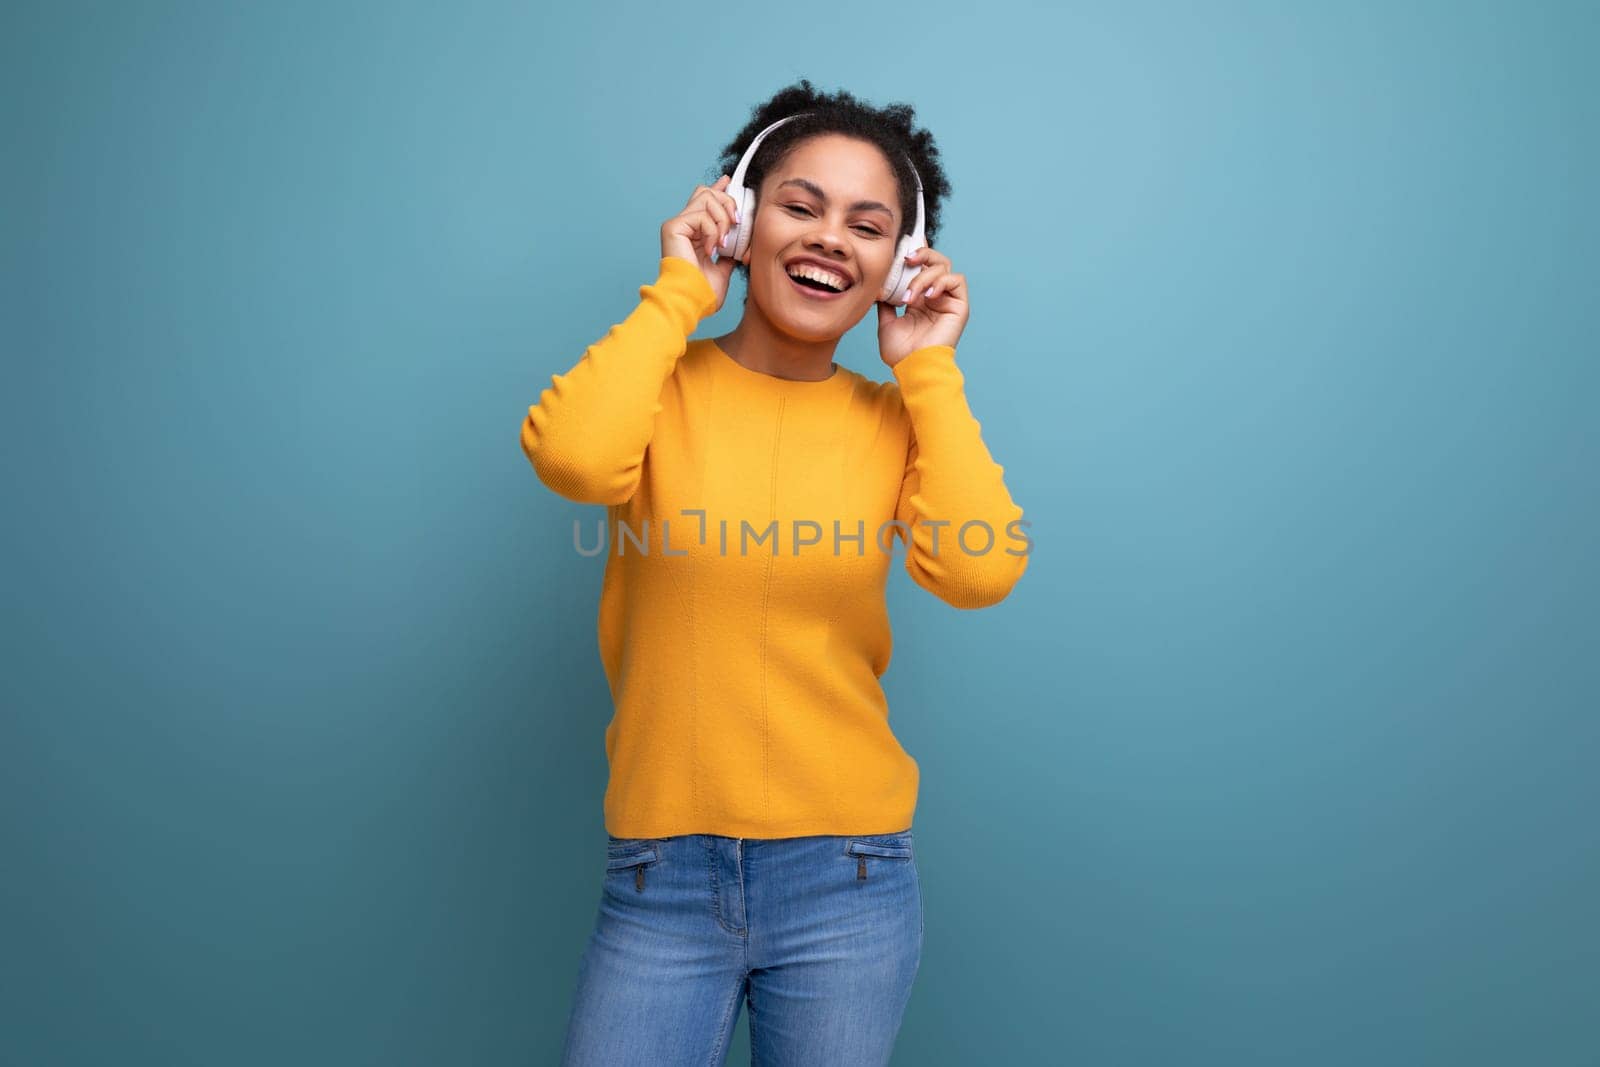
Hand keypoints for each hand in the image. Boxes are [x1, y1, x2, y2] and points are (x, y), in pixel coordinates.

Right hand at [661, 175, 741, 311]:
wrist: (691, 302)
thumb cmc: (703, 292)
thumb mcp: (722, 268)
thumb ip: (728, 252)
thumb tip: (738, 244)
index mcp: (694, 232)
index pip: (704, 200)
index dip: (718, 188)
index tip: (728, 181)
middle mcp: (683, 225)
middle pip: (707, 192)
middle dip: (728, 202)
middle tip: (736, 223)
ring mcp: (677, 224)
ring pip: (707, 198)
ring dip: (723, 219)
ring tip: (723, 242)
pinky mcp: (673, 227)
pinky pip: (702, 215)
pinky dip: (713, 231)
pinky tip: (710, 250)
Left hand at [875, 247, 968, 368]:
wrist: (912, 368)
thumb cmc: (901, 353)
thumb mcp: (886, 322)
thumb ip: (886, 302)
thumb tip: (878, 285)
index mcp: (920, 298)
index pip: (921, 267)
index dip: (915, 254)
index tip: (900, 251)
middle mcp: (936, 296)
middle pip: (936, 260)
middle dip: (922, 254)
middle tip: (906, 259)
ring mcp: (948, 300)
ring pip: (944, 267)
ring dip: (924, 276)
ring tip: (910, 296)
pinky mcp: (959, 306)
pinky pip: (957, 280)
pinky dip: (941, 282)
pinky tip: (928, 295)